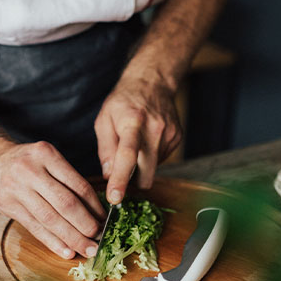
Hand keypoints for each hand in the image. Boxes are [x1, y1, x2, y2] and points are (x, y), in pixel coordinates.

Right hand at [0, 140, 105, 258]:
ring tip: (86, 249)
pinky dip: (52, 242)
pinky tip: (66, 251)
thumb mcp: (46, 159)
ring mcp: (16, 188)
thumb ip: (66, 179)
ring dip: (72, 237)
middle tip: (99, 238)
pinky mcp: (7, 204)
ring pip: (50, 219)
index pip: (78, 185)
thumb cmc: (26, 162)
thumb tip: (95, 211)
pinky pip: (34, 227)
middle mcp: (30, 170)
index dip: (95, 206)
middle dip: (86, 225)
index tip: (105, 220)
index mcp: (46, 154)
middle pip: (66, 203)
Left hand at [94, 75, 181, 203]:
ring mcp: (169, 134)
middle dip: (135, 182)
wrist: (152, 82)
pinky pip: (161, 159)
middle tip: (122, 177)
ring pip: (153, 168)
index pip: (127, 156)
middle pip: (146, 172)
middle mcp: (154, 130)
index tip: (115, 199)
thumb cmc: (123, 101)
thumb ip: (105, 148)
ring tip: (137, 142)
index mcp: (132, 123)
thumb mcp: (104, 119)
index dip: (120, 180)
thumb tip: (109, 175)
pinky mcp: (177, 138)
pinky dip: (151, 156)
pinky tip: (148, 139)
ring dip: (142, 164)